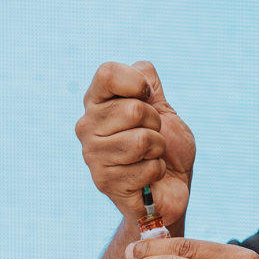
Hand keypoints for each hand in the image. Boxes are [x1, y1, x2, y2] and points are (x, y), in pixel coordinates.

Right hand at [75, 60, 195, 227]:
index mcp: (97, 102)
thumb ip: (150, 85)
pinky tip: (148, 177)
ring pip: (142, 140)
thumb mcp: (164, 109)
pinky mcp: (105, 182)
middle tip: (152, 136)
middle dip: (156, 124)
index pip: (107, 74)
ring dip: (158, 149)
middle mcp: (87, 126)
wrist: (171, 188)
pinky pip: (148, 167)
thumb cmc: (167, 148)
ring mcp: (93, 155)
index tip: (148, 98)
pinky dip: (157, 171)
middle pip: (133, 109)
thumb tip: (141, 70)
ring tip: (150, 156)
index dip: (137, 83)